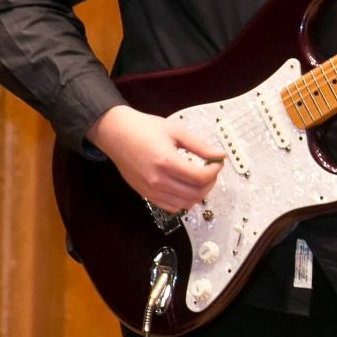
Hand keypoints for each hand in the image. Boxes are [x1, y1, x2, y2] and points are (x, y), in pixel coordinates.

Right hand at [87, 104, 223, 213]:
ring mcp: (150, 190)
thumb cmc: (145, 129)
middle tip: (211, 170)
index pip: (200, 177)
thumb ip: (200, 146)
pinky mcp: (145, 194)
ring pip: (185, 204)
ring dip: (199, 194)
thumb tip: (220, 155)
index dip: (214, 171)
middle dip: (210, 183)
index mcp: (166, 161)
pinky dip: (183, 201)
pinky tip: (186, 187)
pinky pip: (170, 207)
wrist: (116, 134)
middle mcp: (157, 180)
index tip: (217, 162)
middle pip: (195, 193)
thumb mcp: (176, 131)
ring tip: (200, 179)